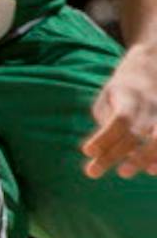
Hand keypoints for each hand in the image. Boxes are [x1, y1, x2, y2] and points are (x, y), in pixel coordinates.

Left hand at [84, 44, 156, 178]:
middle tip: (106, 172)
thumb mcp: (108, 98)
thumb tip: (98, 152)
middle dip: (120, 153)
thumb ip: (106, 121)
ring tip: (127, 172)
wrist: (155, 65)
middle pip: (137, 131)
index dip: (105, 136)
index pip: (119, 118)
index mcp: (130, 94)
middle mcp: (151, 103)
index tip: (87, 151)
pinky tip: (152, 170)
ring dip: (147, 157)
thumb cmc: (123, 91)